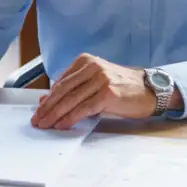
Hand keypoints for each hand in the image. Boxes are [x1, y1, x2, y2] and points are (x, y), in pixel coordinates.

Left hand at [31, 54, 158, 129]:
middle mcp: (92, 67)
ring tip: (45, 125)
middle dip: (47, 107)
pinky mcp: (108, 93)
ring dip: (54, 115)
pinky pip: (83, 108)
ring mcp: (101, 79)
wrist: (150, 90)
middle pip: (63, 90)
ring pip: (71, 100)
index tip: (38, 110)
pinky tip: (62, 125)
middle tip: (37, 120)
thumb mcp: (95, 82)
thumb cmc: (122, 88)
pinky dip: (70, 118)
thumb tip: (46, 99)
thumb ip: (74, 88)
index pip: (61, 81)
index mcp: (86, 61)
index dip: (48, 98)